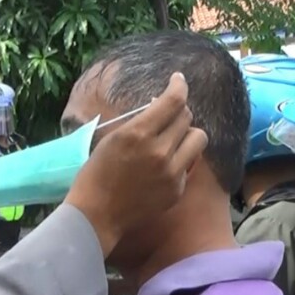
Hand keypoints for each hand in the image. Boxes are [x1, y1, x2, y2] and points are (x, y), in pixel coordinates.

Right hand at [65, 72, 207, 257]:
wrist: (97, 214)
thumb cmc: (96, 172)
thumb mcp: (113, 138)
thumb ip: (140, 123)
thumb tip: (160, 107)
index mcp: (138, 133)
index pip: (173, 101)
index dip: (179, 85)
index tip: (178, 80)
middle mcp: (160, 150)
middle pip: (186, 117)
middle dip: (178, 111)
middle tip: (167, 113)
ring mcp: (172, 172)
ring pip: (198, 138)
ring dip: (187, 132)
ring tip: (173, 137)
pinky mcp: (177, 188)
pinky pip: (189, 162)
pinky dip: (180, 157)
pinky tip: (164, 162)